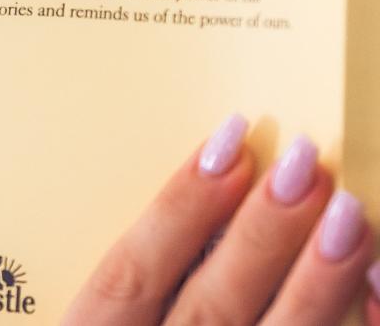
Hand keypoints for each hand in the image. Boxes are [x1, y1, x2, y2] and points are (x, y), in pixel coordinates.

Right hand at [60, 113, 379, 324]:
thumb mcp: (98, 325)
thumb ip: (136, 280)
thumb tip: (214, 179)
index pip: (130, 277)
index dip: (177, 208)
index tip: (227, 142)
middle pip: (210, 313)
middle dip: (259, 238)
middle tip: (304, 165)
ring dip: (315, 287)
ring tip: (352, 214)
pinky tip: (375, 292)